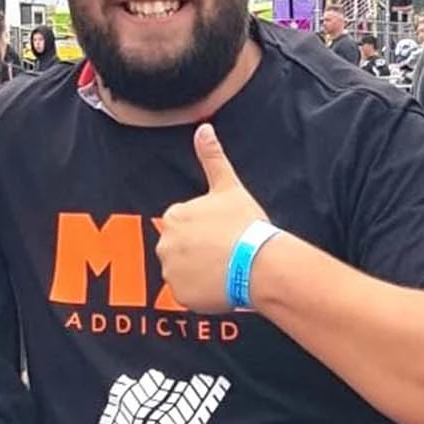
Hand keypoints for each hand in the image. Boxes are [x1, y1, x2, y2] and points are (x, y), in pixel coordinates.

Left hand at [155, 124, 267, 313]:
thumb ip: (212, 158)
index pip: (183, 225)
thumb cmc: (246, 224)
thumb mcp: (229, 187)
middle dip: (198, 252)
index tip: (222, 233)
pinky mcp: (179, 295)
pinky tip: (220, 285)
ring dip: (199, 272)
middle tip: (224, 252)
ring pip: (183, 272)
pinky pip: (186, 294)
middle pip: (179, 249)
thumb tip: (203, 127)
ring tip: (224, 268)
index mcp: (174, 216)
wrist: (259, 263)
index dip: (204, 230)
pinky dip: (201, 292)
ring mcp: (171, 271)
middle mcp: (165, 244)